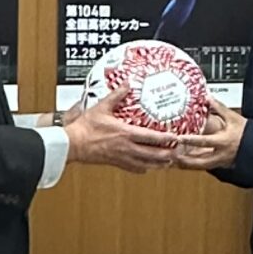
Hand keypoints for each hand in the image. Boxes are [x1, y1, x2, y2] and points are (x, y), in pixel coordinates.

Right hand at [60, 86, 176, 171]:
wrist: (74, 144)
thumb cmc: (86, 128)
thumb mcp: (102, 107)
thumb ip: (117, 95)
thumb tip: (126, 84)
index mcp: (126, 133)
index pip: (152, 138)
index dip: (166, 139)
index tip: (176, 138)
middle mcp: (127, 148)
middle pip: (154, 155)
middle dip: (168, 154)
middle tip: (178, 152)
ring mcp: (122, 158)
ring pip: (146, 164)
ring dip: (159, 163)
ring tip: (168, 162)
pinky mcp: (117, 163)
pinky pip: (134, 169)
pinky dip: (144, 168)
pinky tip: (148, 167)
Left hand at [170, 101, 245, 168]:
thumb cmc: (246, 132)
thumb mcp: (233, 118)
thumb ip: (219, 108)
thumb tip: (207, 98)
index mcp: (224, 141)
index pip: (205, 142)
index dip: (191, 140)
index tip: (180, 138)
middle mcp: (221, 154)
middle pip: (199, 161)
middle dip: (184, 160)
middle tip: (170, 155)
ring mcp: (220, 162)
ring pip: (200, 167)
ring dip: (185, 165)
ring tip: (172, 160)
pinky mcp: (219, 166)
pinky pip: (202, 167)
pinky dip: (191, 165)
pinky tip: (182, 162)